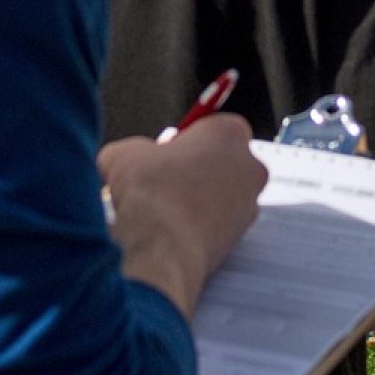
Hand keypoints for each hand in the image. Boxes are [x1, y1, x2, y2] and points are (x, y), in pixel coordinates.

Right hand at [99, 113, 265, 315]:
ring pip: (219, 194)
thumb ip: (134, 149)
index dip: (182, 141)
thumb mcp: (124, 153)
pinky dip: (198, 226)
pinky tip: (172, 231)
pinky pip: (217, 224)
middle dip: (193, 169)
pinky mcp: (241, 236)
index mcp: (228, 132)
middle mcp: (250, 165)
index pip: (209, 127)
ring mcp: (250, 203)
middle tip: (162, 181)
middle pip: (219, 160)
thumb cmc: (149, 191)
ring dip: (196, 199)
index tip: (162, 153)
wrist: (161, 246)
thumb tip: (127, 159)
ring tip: (163, 210)